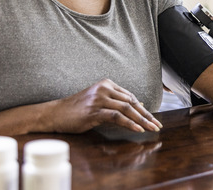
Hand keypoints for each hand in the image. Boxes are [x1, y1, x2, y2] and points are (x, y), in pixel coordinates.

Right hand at [47, 79, 162, 133]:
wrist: (55, 113)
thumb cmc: (77, 109)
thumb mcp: (99, 101)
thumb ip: (117, 102)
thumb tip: (139, 106)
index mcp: (107, 84)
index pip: (130, 96)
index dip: (143, 108)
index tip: (153, 118)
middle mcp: (104, 88)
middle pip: (131, 102)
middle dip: (146, 115)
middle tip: (157, 125)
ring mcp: (99, 99)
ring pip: (127, 109)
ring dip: (142, 120)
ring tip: (152, 128)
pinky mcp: (94, 111)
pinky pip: (117, 116)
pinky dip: (129, 123)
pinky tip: (138, 129)